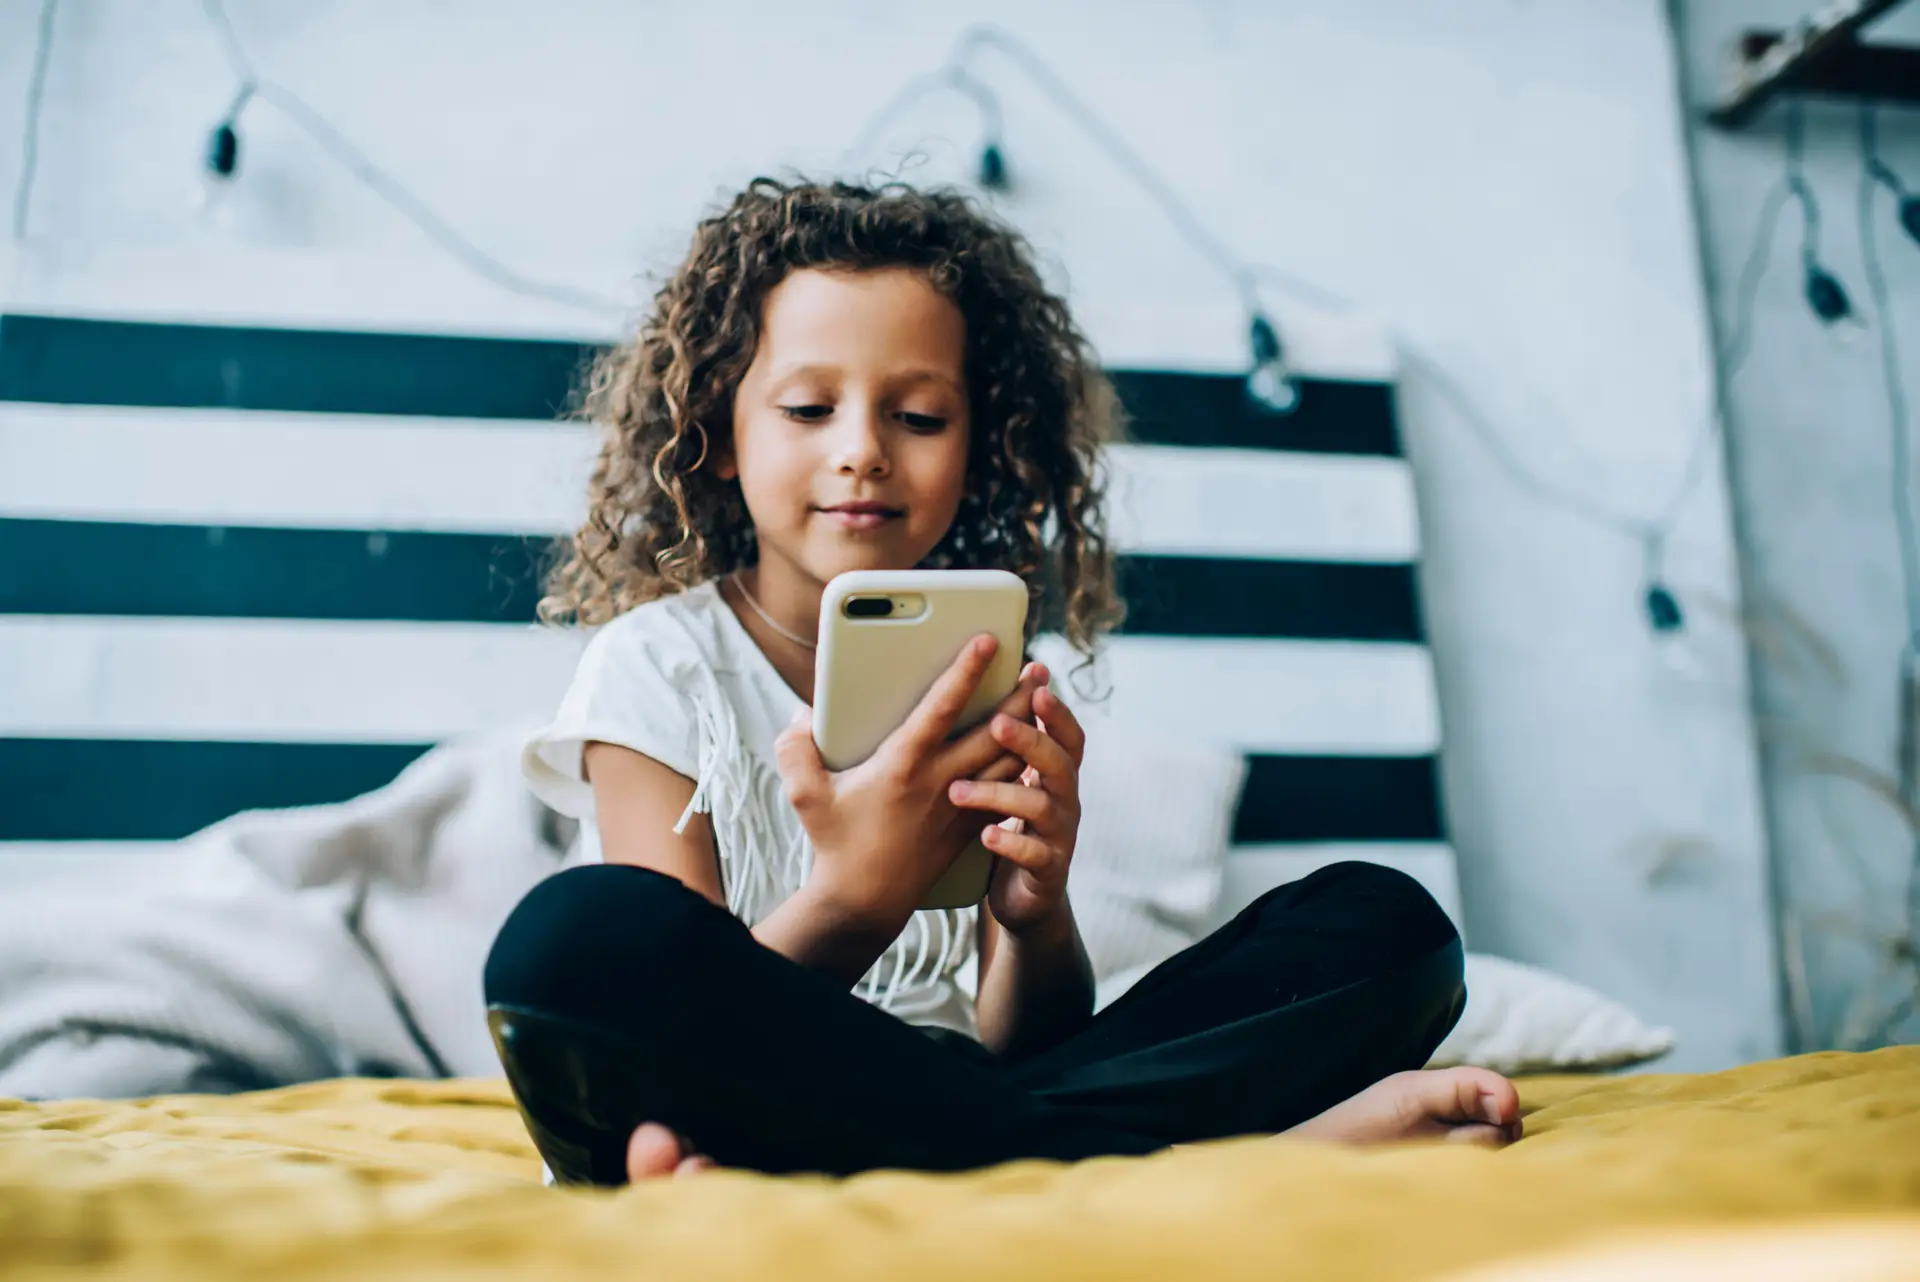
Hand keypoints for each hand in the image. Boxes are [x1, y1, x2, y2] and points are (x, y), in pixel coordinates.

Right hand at [774, 636, 1041, 933]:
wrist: (865, 900)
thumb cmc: (836, 843)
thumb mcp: (805, 795)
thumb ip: (796, 749)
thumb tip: (802, 713)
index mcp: (903, 764)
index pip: (942, 707)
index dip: (966, 670)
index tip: (988, 640)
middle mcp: (939, 780)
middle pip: (995, 731)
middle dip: (1021, 697)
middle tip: (1039, 668)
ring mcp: (960, 804)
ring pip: (1009, 760)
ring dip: (1030, 729)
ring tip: (1044, 700)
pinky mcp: (969, 825)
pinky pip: (1008, 791)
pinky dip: (1025, 767)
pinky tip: (1037, 751)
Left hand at [947, 675, 1085, 937]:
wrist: (1026, 898)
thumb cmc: (1011, 827)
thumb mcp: (1013, 784)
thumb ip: (1008, 749)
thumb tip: (981, 692)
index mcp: (1056, 775)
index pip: (1067, 736)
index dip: (1057, 711)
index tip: (1036, 681)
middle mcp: (1065, 800)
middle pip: (1060, 762)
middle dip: (1031, 739)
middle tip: (997, 722)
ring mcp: (1059, 836)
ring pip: (1040, 806)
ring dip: (1000, 793)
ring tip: (957, 791)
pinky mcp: (1047, 870)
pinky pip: (1034, 854)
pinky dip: (1010, 843)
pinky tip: (985, 835)